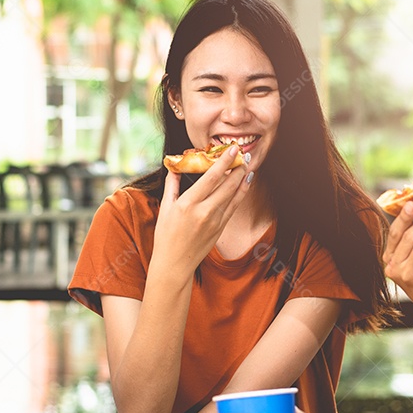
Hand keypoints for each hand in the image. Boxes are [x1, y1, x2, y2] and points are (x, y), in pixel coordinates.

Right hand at [153, 146, 251, 272]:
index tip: (232, 149)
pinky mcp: (221, 228)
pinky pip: (234, 207)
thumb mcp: (165, 208)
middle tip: (243, 153)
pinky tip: (245, 183)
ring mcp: (215, 221)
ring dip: (242, 178)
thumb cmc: (166, 236)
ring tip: (247, 164)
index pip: (211, 178)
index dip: (224, 161)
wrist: (175, 264)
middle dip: (238, 167)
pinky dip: (241, 193)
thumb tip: (175, 166)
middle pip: (227, 185)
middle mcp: (204, 212)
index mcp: (188, 204)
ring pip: (234, 195)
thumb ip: (172, 185)